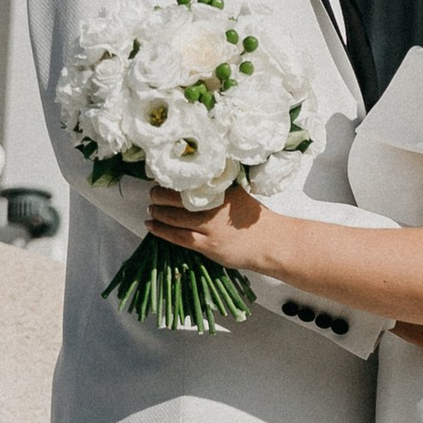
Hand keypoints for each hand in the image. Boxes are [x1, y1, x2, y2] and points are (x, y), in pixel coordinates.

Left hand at [147, 181, 261, 265]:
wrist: (271, 242)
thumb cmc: (253, 218)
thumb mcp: (237, 193)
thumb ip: (216, 186)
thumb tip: (192, 179)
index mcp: (221, 190)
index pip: (188, 180)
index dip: (170, 179)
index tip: (161, 176)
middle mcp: (214, 206)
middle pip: (176, 197)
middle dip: (159, 194)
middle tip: (152, 192)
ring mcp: (210, 227)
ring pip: (174, 217)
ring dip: (158, 212)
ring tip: (151, 208)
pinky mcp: (208, 245)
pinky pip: (179, 237)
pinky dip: (162, 231)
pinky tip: (152, 226)